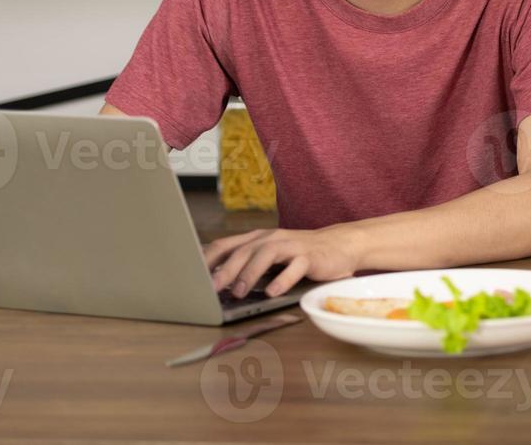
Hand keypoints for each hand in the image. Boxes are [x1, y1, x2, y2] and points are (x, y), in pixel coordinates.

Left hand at [203, 226, 361, 297]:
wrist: (340, 245)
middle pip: (243, 250)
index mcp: (258, 238)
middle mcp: (272, 238)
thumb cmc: (300, 254)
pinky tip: (273, 292)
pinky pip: (295, 266)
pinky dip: (283, 279)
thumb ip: (248, 264)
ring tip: (240, 292)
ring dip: (250, 273)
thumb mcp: (271, 257)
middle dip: (225, 270)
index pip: (226, 245)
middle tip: (211, 289)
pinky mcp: (311, 256)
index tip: (191, 276)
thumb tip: (215, 283)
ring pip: (266, 254)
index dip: (207, 259)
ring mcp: (292, 245)